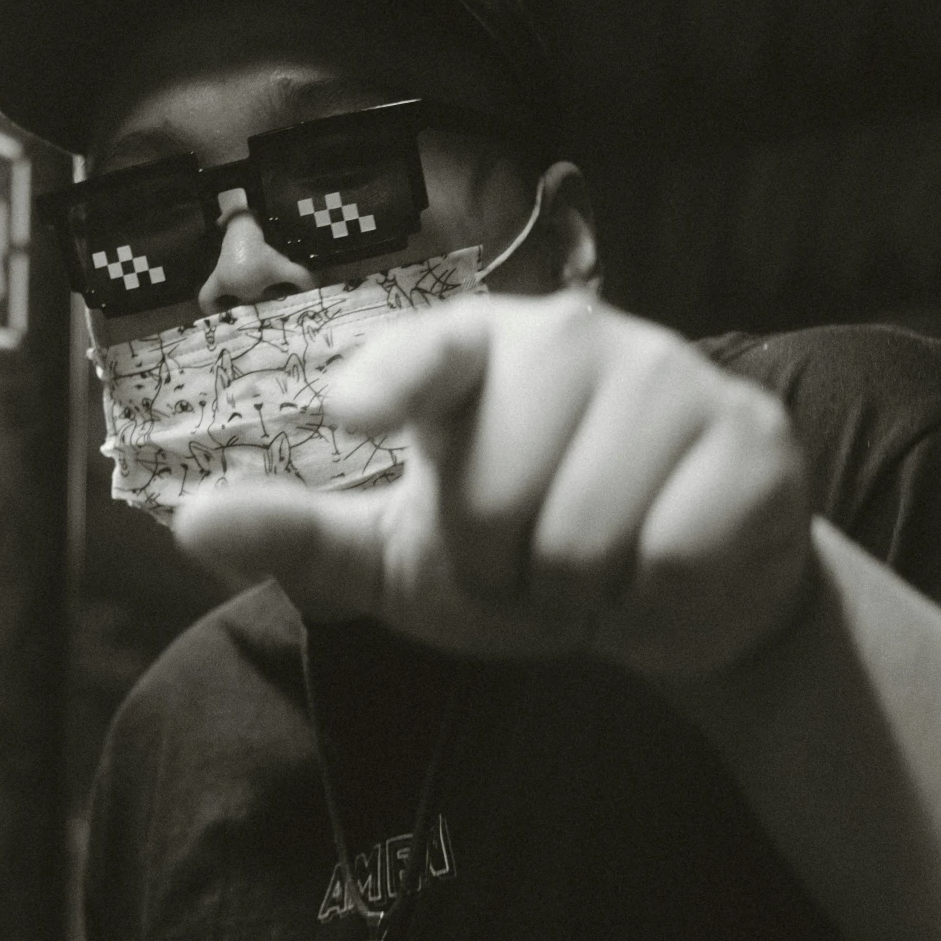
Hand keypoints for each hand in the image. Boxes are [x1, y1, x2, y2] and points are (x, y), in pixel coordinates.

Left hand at [174, 292, 814, 678]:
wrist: (677, 600)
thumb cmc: (525, 557)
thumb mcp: (403, 556)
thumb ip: (303, 535)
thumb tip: (188, 522)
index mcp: (480, 350)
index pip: (429, 349)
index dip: (393, 377)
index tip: (353, 409)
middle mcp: (577, 340)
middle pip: (496, 490)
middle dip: (502, 566)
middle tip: (530, 558)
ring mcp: (673, 381)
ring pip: (584, 532)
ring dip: (579, 587)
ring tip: (592, 564)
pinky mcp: (752, 442)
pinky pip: (671, 554)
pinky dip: (654, 594)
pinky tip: (659, 564)